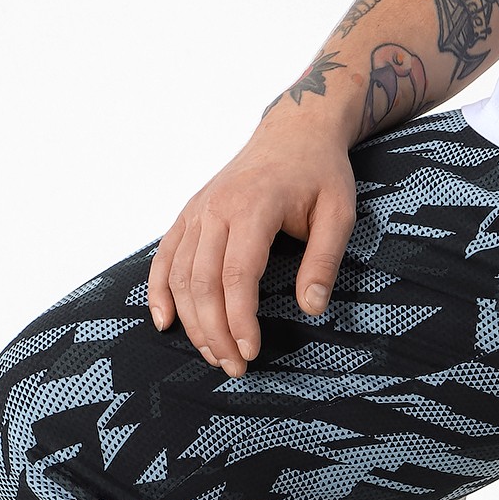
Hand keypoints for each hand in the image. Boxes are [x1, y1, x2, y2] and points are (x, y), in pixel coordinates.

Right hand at [146, 105, 360, 376]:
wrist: (295, 131)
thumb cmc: (321, 174)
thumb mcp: (339, 214)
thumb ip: (324, 261)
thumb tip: (311, 309)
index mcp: (253, 207)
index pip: (237, 275)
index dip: (239, 319)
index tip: (251, 352)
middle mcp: (216, 208)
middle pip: (202, 282)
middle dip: (215, 331)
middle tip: (235, 368)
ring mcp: (198, 210)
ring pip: (180, 275)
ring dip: (192, 322)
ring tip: (214, 355)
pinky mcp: (190, 214)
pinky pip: (165, 256)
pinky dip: (159, 291)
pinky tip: (164, 322)